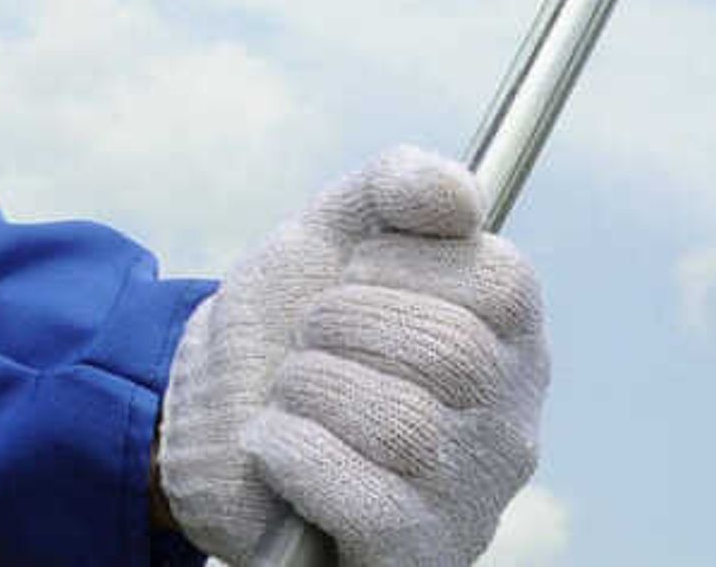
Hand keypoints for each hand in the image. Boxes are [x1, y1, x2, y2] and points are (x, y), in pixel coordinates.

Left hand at [154, 146, 547, 566]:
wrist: (205, 419)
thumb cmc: (288, 326)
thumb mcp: (333, 231)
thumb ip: (396, 187)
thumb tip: (462, 194)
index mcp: (507, 339)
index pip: (502, 283)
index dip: (402, 265)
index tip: (350, 275)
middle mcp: (510, 425)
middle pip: (452, 353)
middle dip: (342, 324)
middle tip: (307, 337)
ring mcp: (469, 501)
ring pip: (405, 426)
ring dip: (309, 388)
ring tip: (290, 392)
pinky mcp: (416, 555)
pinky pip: (366, 498)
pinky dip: (292, 453)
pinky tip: (273, 446)